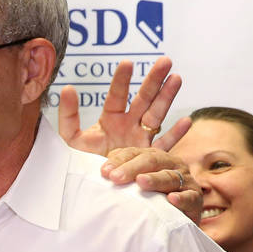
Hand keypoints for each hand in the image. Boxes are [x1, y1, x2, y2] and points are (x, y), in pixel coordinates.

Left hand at [57, 57, 186, 155]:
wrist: (96, 191)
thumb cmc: (82, 164)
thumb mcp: (71, 140)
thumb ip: (68, 116)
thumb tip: (66, 88)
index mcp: (111, 120)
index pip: (116, 97)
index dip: (122, 81)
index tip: (127, 63)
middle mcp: (129, 126)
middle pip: (143, 100)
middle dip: (153, 80)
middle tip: (165, 61)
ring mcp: (141, 140)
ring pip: (157, 115)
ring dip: (167, 97)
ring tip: (176, 78)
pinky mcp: (150, 158)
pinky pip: (164, 146)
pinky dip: (175, 135)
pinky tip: (185, 121)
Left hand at [101, 146, 202, 224]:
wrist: (174, 223)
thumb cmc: (148, 201)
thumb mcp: (132, 185)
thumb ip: (118, 174)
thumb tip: (98, 171)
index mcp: (154, 157)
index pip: (134, 153)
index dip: (119, 160)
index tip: (103, 172)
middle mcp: (171, 164)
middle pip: (152, 160)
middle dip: (133, 168)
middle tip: (116, 178)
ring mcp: (184, 180)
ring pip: (170, 176)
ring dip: (155, 179)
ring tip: (141, 183)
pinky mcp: (195, 198)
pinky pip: (188, 197)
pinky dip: (180, 198)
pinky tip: (170, 200)